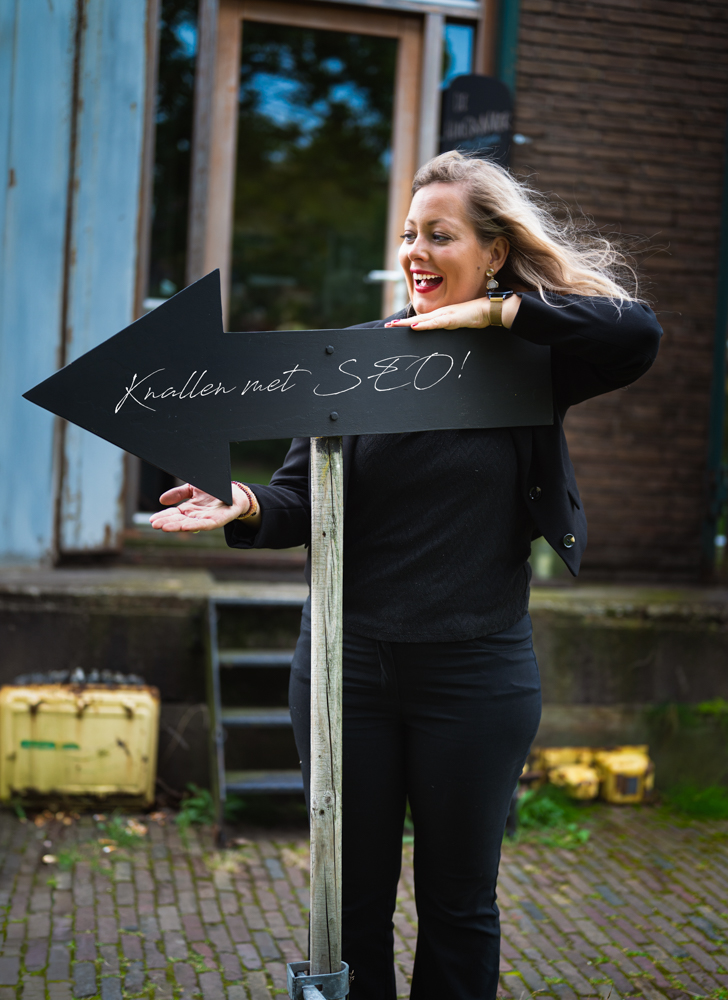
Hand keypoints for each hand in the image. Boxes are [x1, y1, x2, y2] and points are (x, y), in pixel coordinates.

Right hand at [149, 482, 248, 532]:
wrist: (234, 493)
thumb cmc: (213, 490)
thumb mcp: (192, 488)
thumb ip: (178, 493)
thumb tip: (161, 500)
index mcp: (189, 510)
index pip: (173, 514)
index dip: (163, 517)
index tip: (152, 520)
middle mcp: (195, 516)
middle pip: (178, 521)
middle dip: (166, 523)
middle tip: (154, 525)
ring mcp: (206, 519)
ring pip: (189, 525)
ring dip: (176, 527)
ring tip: (164, 528)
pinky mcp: (218, 521)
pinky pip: (205, 525)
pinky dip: (194, 526)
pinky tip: (184, 527)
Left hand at [385, 294, 519, 330]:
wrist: (491, 309)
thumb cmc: (479, 316)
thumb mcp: (461, 323)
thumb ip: (452, 326)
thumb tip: (447, 330)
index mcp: (443, 315)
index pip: (423, 319)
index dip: (409, 323)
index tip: (396, 326)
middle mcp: (442, 313)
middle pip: (419, 319)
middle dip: (403, 323)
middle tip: (388, 326)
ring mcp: (446, 315)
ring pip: (423, 320)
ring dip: (408, 324)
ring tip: (395, 326)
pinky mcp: (452, 318)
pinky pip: (436, 323)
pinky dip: (425, 325)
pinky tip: (415, 327)